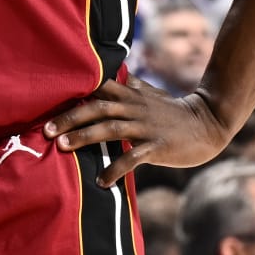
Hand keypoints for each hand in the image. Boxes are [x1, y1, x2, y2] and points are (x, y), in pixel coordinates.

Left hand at [44, 81, 229, 186]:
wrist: (208, 123)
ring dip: (85, 138)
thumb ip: (129, 86)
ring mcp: (145, 126)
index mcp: (129, 95)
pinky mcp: (157, 146)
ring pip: (111, 128)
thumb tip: (116, 72)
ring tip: (62, 148)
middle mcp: (134, 108)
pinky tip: (102, 181)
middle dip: (71, 117)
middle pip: (98, 108)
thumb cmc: (173, 110)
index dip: (73, 94)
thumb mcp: (149, 94)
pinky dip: (116, 168)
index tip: (48, 101)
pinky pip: (134, 157)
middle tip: (47, 130)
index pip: (97, 89)